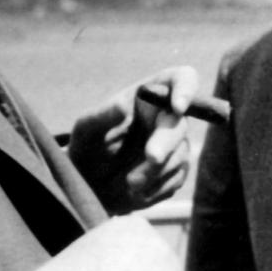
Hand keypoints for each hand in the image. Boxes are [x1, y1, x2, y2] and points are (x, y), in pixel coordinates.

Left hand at [67, 66, 196, 213]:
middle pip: (180, 123)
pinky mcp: (176, 171)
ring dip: (155, 171)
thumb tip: (123, 106)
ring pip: (179, 154)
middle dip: (166, 142)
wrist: (91, 186)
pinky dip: (156, 187)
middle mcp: (167, 116)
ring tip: (129, 183)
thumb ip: (102, 116)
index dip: (185, 88)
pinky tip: (136, 191)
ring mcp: (175, 144)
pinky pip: (176, 178)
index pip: (181, 79)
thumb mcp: (86, 130)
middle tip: (151, 157)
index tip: (177, 107)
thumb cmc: (87, 148)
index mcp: (149, 95)